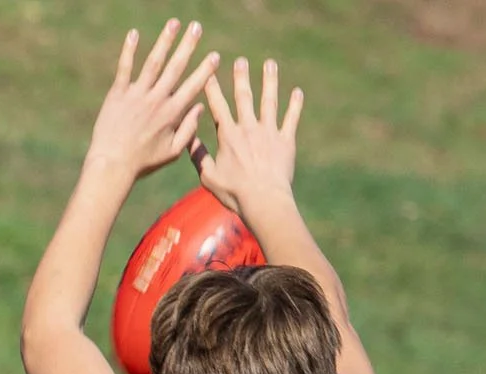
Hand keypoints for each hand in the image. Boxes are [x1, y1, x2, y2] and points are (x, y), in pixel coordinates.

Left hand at [83, 20, 219, 186]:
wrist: (112, 165)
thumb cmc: (142, 162)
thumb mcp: (171, 152)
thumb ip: (188, 130)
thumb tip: (200, 107)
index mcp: (171, 113)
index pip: (193, 86)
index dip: (205, 70)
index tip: (215, 55)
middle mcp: (156, 100)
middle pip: (175, 67)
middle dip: (188, 45)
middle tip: (197, 26)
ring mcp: (137, 95)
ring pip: (153, 62)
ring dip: (165, 41)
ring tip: (174, 22)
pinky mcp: (118, 94)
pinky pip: (125, 68)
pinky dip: (129, 50)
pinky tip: (134, 33)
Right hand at [197, 55, 302, 216]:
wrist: (263, 200)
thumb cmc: (234, 193)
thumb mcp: (209, 177)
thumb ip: (198, 155)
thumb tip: (188, 138)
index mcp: (228, 136)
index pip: (218, 107)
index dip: (212, 89)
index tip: (209, 73)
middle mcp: (248, 128)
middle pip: (244, 97)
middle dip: (241, 77)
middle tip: (241, 60)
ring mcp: (269, 132)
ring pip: (269, 101)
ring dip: (269, 80)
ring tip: (270, 64)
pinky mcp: (285, 141)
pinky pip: (291, 118)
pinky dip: (295, 105)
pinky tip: (297, 92)